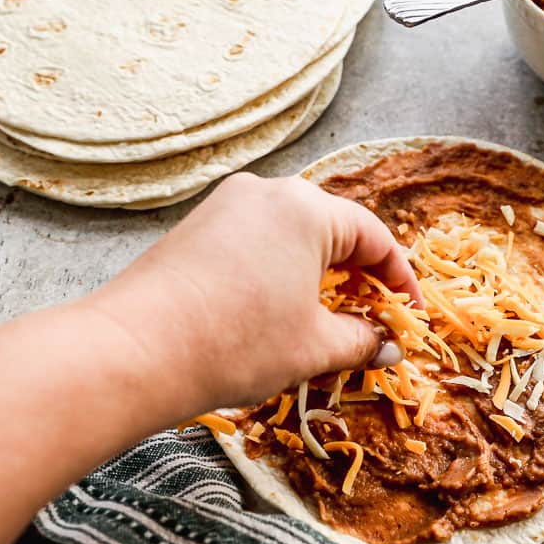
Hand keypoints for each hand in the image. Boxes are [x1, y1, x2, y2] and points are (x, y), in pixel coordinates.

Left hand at [88, 173, 421, 413]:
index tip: (409, 316)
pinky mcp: (195, 228)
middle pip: (333, 229)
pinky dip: (280, 273)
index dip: (399, 280)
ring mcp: (225, 207)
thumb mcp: (313, 347)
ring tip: (328, 321)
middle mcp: (266, 192)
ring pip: (292, 237)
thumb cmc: (236, 343)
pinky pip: (256, 243)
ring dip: (318, 276)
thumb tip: (385, 346)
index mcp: (306, 208)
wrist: (134, 352)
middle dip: (358, 277)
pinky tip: (278, 312)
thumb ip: (360, 340)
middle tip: (373, 320)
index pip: (373, 237)